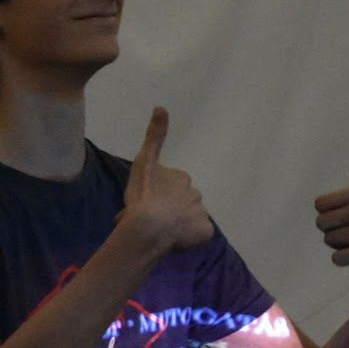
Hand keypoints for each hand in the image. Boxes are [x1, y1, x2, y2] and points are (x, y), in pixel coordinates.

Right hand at [122, 107, 214, 252]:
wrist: (149, 226)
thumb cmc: (143, 196)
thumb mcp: (144, 161)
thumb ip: (155, 136)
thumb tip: (161, 106)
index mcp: (181, 178)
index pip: (171, 188)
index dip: (157, 197)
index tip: (145, 204)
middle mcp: (195, 193)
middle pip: (180, 204)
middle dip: (169, 212)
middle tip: (152, 221)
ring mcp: (202, 213)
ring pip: (188, 220)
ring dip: (177, 226)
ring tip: (160, 234)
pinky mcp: (206, 232)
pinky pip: (198, 235)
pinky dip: (188, 239)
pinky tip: (174, 241)